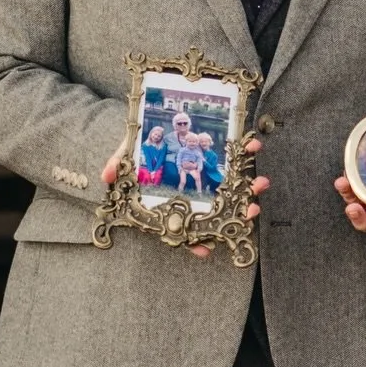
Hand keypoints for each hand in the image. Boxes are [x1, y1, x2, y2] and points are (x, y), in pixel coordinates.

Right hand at [100, 137, 269, 260]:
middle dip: (238, 213)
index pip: (186, 228)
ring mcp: (212, 176)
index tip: (207, 250)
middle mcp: (197, 192)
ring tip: (261, 182)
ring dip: (252, 189)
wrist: (153, 116)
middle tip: (251, 210)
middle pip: (221, 212)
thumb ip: (117, 164)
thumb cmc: (140, 144)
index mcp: (175, 200)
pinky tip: (255, 144)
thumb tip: (105, 175)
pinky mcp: (222, 155)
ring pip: (236, 190)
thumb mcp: (125, 152)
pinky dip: (248, 151)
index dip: (196, 242)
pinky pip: (239, 158)